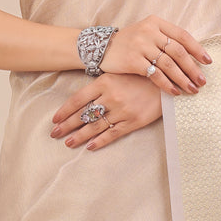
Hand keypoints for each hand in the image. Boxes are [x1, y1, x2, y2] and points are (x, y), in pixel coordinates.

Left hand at [50, 73, 164, 151]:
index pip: (78, 99)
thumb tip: (81, 99)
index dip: (65, 111)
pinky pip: (112, 134)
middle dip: (67, 125)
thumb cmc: (139, 76)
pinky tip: (90, 147)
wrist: (166, 82)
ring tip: (68, 143)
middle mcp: (111, 97)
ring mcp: (122, 110)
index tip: (55, 119)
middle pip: (83, 114)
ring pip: (95, 126)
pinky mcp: (133, 122)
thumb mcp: (117, 73)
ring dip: (80, 136)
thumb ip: (100, 84)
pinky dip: (100, 141)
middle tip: (54, 133)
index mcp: (104, 82)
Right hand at [98, 14, 211, 95]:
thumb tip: (191, 55)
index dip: (197, 49)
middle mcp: (150, 32)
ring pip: (169, 64)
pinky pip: (155, 74)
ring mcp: (141, 45)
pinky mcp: (134, 60)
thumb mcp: (147, 32)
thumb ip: (166, 39)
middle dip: (192, 68)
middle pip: (178, 51)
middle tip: (202, 81)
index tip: (207, 62)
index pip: (182, 35)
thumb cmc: (129, 43)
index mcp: (157, 22)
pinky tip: (174, 92)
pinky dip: (167, 84)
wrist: (101, 48)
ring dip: (182, 78)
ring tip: (192, 89)